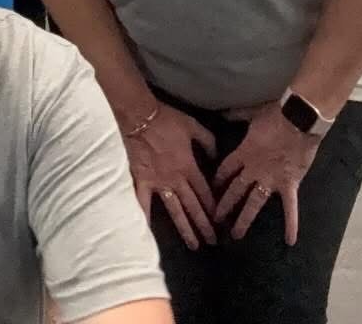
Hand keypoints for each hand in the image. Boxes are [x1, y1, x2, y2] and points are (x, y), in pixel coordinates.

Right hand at [122, 103, 217, 250]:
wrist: (140, 116)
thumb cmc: (166, 119)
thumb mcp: (193, 126)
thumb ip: (208, 141)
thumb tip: (216, 156)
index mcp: (189, 167)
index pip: (205, 193)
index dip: (214, 208)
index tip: (221, 222)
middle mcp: (176, 180)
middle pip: (194, 206)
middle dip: (204, 225)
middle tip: (213, 242)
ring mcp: (158, 183)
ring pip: (175, 211)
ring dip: (185, 229)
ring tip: (194, 245)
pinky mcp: (142, 181)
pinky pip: (143, 203)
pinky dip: (145, 218)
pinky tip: (147, 234)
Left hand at [213, 103, 319, 244]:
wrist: (299, 119)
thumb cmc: (276, 115)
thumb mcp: (252, 113)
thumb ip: (236, 115)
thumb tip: (222, 113)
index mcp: (244, 152)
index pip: (225, 169)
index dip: (217, 180)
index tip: (210, 191)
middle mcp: (254, 169)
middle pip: (235, 189)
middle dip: (224, 205)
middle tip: (215, 220)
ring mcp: (270, 179)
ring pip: (254, 203)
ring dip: (244, 219)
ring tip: (236, 235)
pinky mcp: (289, 185)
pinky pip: (290, 208)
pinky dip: (291, 224)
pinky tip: (290, 241)